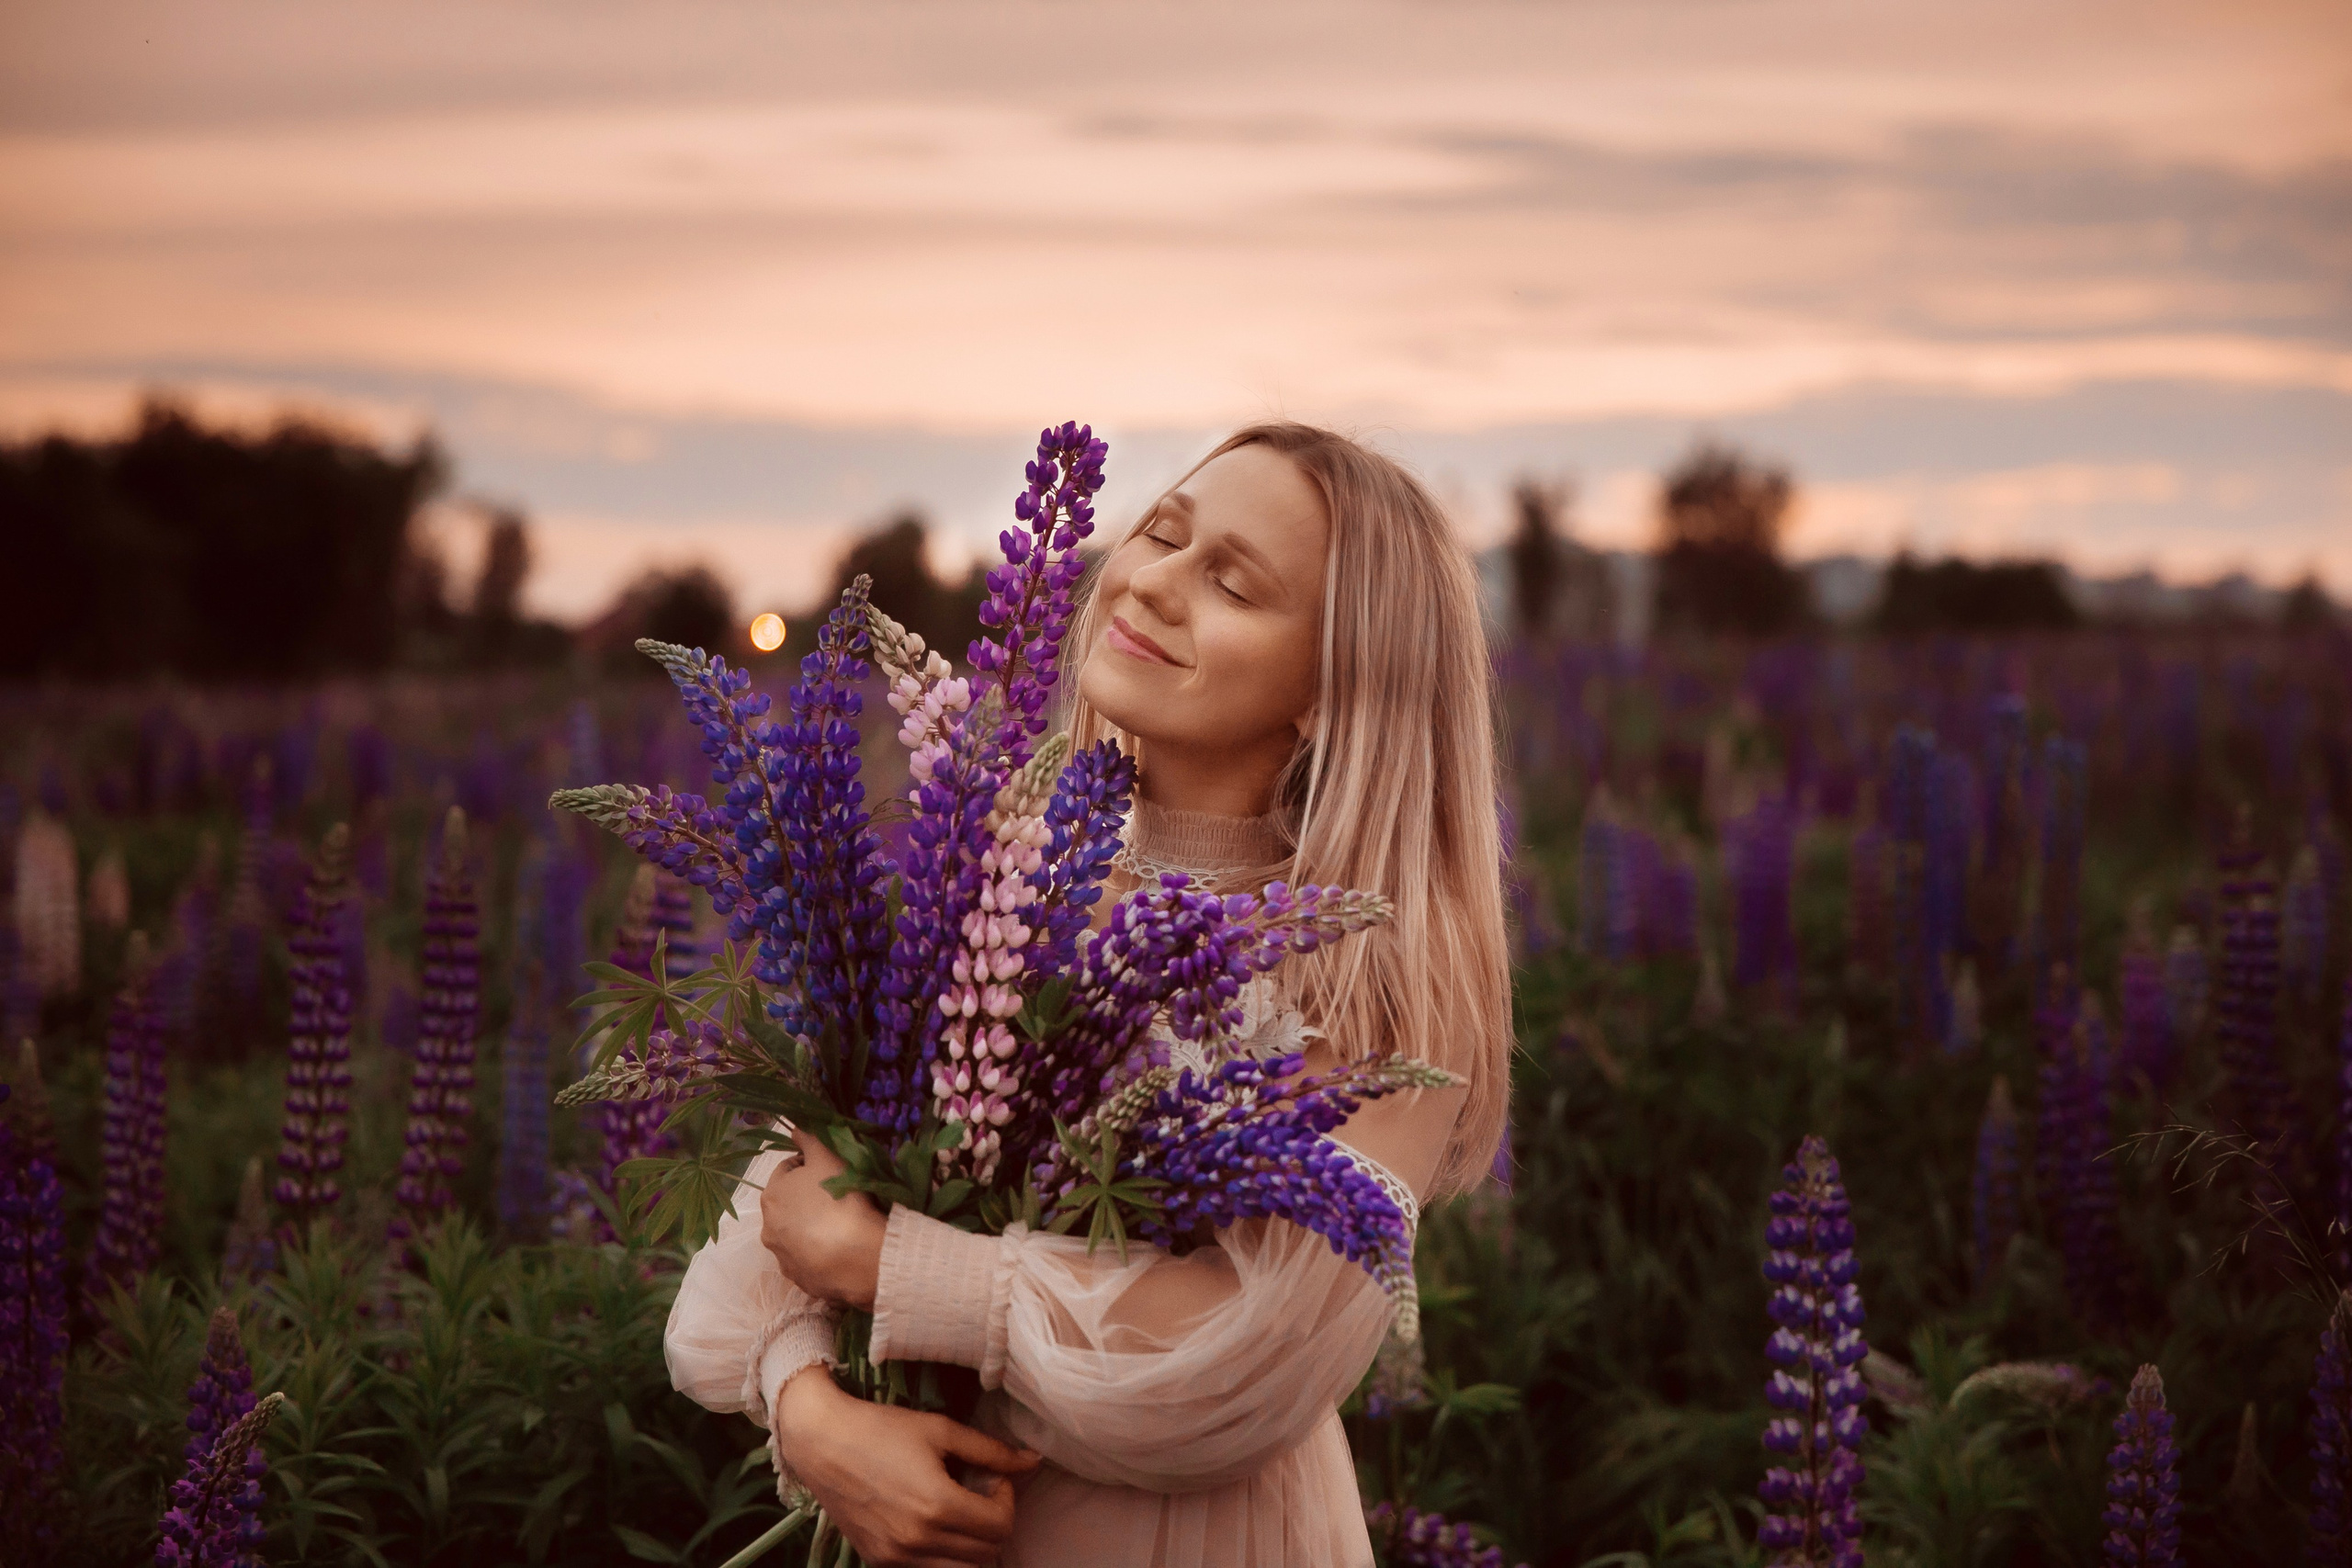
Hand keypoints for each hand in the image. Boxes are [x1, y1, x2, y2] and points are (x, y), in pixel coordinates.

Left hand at [762, 1129, 886, 1307]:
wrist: (858, 1258)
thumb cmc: (841, 1200)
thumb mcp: (829, 1158)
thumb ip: (810, 1139)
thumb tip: (795, 1128)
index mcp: (771, 1196)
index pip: (788, 1170)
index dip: (811, 1167)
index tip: (833, 1172)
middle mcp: (768, 1228)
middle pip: (789, 1205)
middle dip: (808, 1200)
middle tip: (838, 1198)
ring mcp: (783, 1258)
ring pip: (796, 1234)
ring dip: (812, 1228)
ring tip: (841, 1227)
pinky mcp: (799, 1280)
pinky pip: (808, 1260)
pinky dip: (819, 1254)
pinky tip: (840, 1250)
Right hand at [777, 1367, 1040, 1566]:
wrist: (821, 1443)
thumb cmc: (881, 1429)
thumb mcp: (941, 1431)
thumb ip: (991, 1451)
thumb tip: (1033, 1461)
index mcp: (938, 1506)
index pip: (1001, 1526)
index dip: (1007, 1498)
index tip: (991, 1477)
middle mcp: (919, 1540)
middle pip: (987, 1553)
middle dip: (994, 1521)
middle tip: (977, 1490)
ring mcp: (897, 1557)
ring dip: (972, 1543)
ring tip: (958, 1508)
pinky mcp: (881, 1562)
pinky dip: (943, 1553)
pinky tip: (932, 1520)